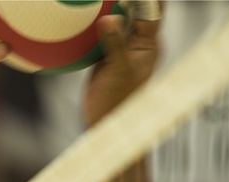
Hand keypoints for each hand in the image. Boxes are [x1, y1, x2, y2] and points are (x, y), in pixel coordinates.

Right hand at [82, 9, 160, 126]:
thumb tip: (109, 18)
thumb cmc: (116, 101)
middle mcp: (139, 42)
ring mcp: (122, 47)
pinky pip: (100, 32)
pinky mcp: (106, 54)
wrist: (103, 122)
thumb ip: (115, 43)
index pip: (153, 9)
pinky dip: (92, 22)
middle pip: (137, 8)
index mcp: (150, 44)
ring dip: (109, 4)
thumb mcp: (118, 70)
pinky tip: (75, 14)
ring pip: (118, 18)